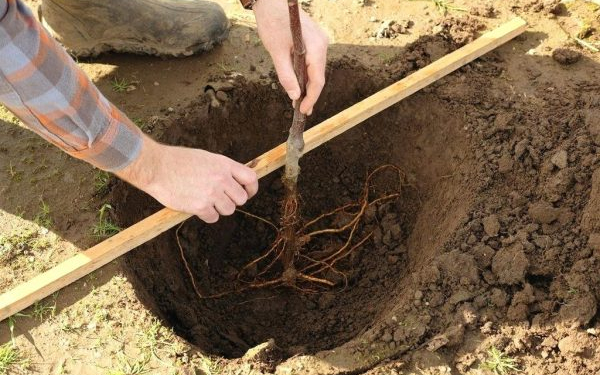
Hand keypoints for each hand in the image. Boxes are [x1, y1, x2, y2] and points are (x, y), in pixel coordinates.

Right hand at [116, 136, 257, 222]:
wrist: (157, 167)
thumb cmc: (177, 160)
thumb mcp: (205, 157)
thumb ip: (221, 169)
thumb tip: (233, 180)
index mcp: (224, 164)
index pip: (251, 178)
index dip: (252, 189)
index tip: (247, 193)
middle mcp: (221, 179)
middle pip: (241, 198)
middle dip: (233, 200)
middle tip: (220, 199)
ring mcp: (211, 193)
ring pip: (229, 210)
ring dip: (220, 208)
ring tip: (207, 201)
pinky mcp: (200, 206)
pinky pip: (213, 218)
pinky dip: (207, 215)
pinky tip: (198, 207)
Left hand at [253, 0, 327, 114]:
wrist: (270, 1)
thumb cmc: (272, 23)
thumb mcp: (277, 52)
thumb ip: (286, 76)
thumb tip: (294, 96)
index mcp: (316, 47)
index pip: (317, 80)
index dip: (311, 98)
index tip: (303, 111)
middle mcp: (322, 44)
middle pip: (318, 76)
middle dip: (309, 94)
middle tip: (300, 109)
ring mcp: (320, 41)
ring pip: (316, 69)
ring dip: (307, 84)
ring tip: (297, 99)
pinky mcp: (314, 40)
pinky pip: (312, 61)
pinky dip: (306, 73)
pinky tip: (298, 82)